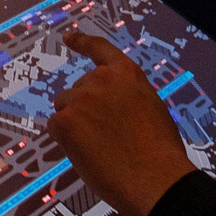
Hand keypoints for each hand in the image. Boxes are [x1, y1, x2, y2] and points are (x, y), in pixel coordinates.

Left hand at [46, 28, 197, 215]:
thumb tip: (105, 107)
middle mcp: (101, 79)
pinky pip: (56, 128)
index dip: (82, 42)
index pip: (100, 50)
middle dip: (86, 112)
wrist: (156, 179)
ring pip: (65, 110)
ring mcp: (81, 98)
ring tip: (103, 148)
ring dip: (76, 126)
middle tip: (109, 140)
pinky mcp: (65, 121)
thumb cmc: (158, 152)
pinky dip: (66, 142)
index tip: (68, 37)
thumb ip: (124, 97)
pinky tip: (89, 154)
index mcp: (126, 73)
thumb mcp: (149, 108)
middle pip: (77, 91)